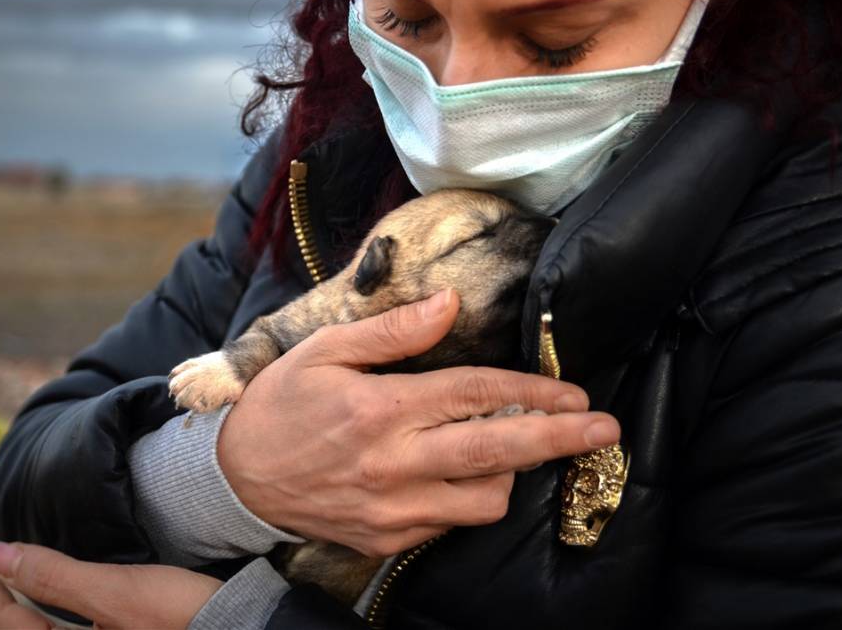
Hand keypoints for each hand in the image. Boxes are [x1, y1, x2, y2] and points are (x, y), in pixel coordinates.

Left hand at [0, 542, 221, 628]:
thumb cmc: (178, 615)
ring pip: (31, 625)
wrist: (235, 626)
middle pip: (12, 628)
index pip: (6, 621)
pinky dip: (33, 603)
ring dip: (2, 597)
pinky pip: (52, 625)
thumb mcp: (115, 593)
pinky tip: (32, 592)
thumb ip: (54, 577)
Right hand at [219, 288, 620, 557]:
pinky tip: (465, 473)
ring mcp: (394, 508)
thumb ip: (393, 330)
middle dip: (559, 438)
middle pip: (496, 450)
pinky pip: (452, 524)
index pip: (475, 395)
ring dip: (512, 470)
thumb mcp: (326, 351)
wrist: (236, 479)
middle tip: (605, 429)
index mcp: (382, 408)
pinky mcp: (389, 539)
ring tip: (516, 447)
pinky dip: (470, 496)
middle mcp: (394, 462)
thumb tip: (450, 302)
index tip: (575, 392)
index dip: (533, 390)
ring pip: (484, 498)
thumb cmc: (282, 404)